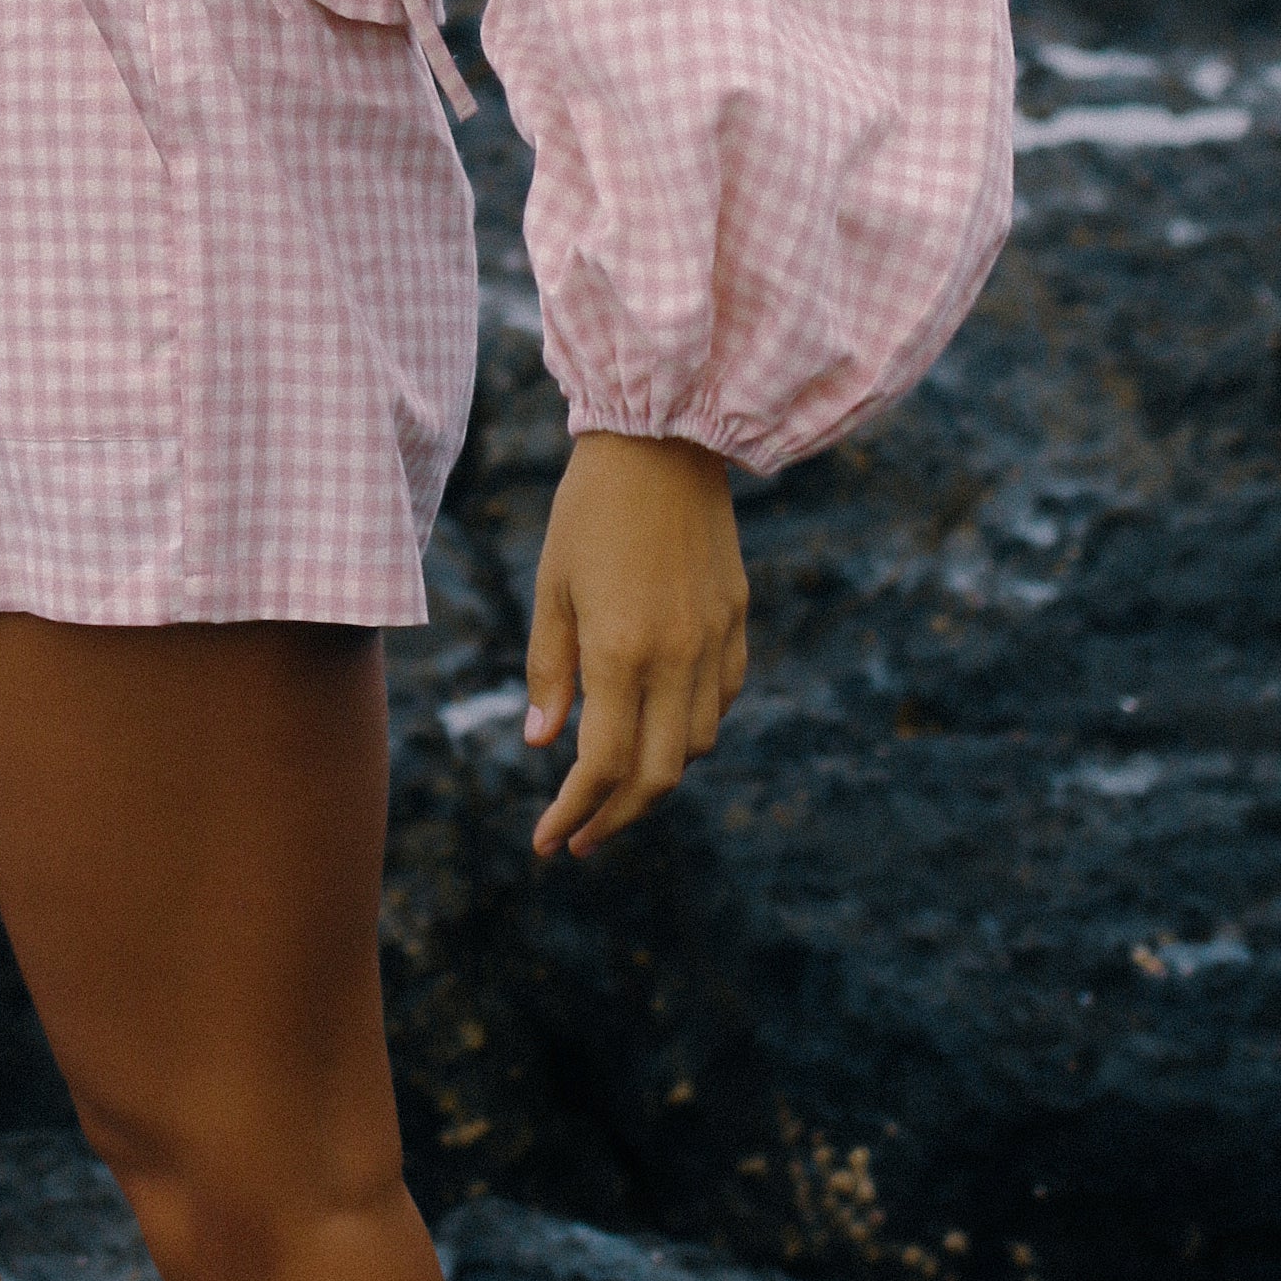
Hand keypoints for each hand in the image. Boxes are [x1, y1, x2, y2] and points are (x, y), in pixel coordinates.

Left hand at [523, 432, 747, 861]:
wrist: (663, 439)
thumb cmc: (589, 509)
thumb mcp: (552, 587)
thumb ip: (550, 669)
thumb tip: (544, 743)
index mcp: (621, 651)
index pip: (602, 766)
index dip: (574, 812)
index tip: (548, 841)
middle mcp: (677, 657)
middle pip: (657, 775)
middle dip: (614, 817)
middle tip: (579, 837)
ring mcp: (715, 640)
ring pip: (695, 744)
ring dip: (655, 777)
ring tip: (613, 783)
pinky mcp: (736, 620)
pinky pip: (721, 699)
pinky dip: (690, 729)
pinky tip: (659, 725)